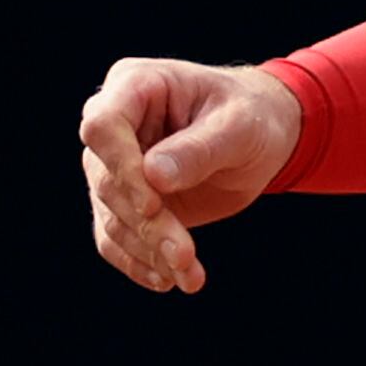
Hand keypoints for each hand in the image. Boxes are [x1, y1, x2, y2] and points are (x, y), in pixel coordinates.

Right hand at [76, 57, 300, 295]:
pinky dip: (139, 263)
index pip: (103, 125)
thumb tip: (153, 176)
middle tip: (185, 255)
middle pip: (108, 179)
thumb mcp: (240, 126)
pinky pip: (115, 237)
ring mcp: (115, 166)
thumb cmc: (252, 116)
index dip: (121, 167)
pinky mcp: (126, 202)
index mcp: (136, 85)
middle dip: (147, 223)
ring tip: (188, 276)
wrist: (263, 137)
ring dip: (147, 251)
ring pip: (111, 215)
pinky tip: (169, 280)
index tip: (154, 204)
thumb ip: (199, 148)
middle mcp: (115, 125)